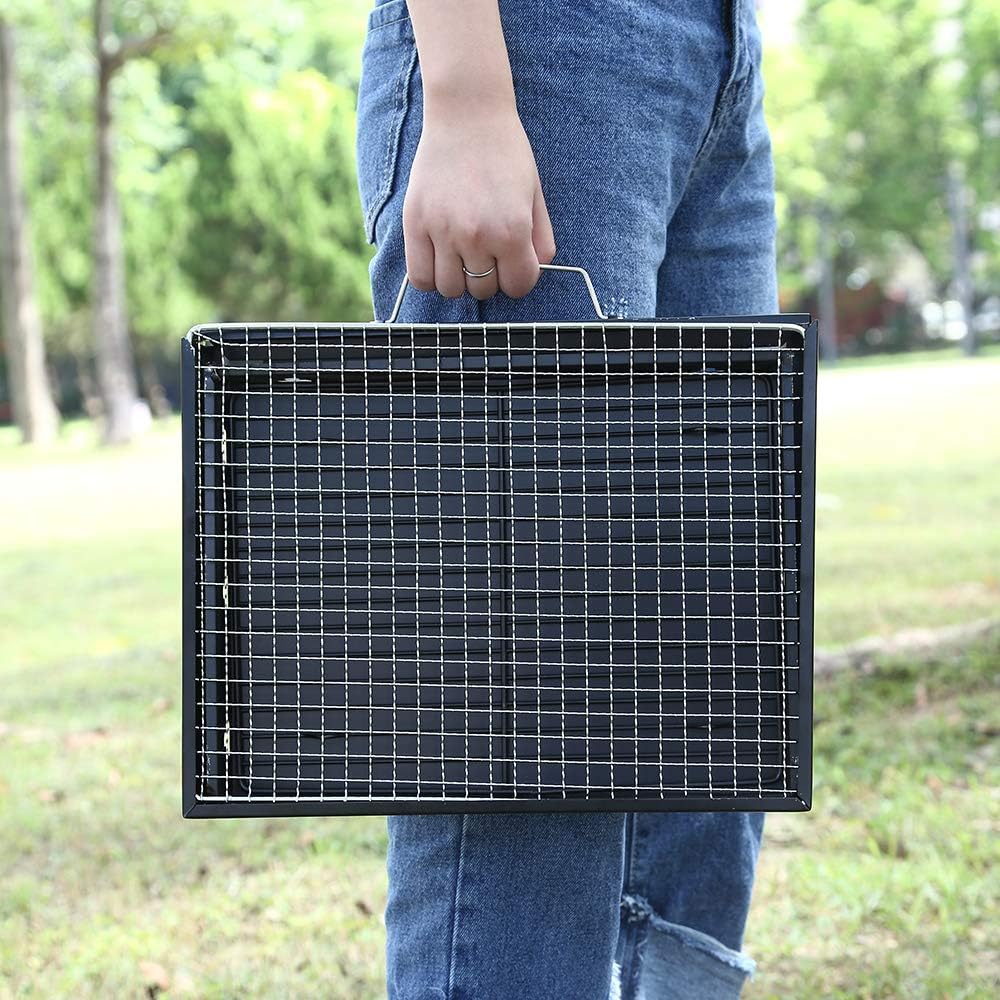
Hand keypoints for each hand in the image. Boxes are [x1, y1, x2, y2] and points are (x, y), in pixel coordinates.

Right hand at [402, 102, 556, 302]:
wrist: (467, 114)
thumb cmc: (506, 152)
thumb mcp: (535, 194)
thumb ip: (541, 238)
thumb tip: (534, 270)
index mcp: (512, 231)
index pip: (518, 287)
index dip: (518, 277)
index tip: (513, 262)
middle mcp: (477, 236)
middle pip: (483, 290)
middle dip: (489, 277)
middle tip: (487, 252)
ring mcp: (443, 232)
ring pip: (451, 289)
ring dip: (460, 279)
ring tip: (462, 256)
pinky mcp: (415, 224)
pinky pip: (420, 277)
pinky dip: (430, 278)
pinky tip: (439, 261)